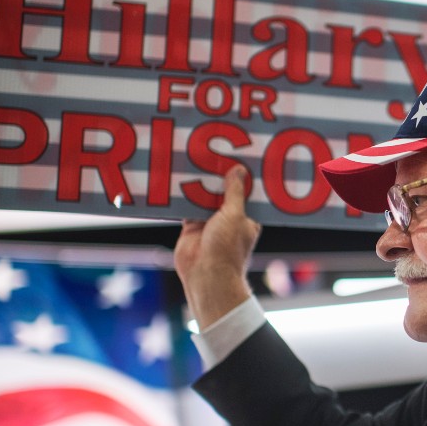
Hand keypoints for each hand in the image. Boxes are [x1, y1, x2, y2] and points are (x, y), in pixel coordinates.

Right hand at [174, 164, 262, 329]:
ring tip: (196, 157)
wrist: (205, 276)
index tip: (240, 154)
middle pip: (224, 191)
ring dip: (200, 182)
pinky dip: (183, 194)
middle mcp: (229, 219)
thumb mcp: (234, 215)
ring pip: (204, 197)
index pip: (247, 192)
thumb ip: (234, 192)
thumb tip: (239, 170)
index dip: (244, 175)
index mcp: (247, 218)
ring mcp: (210, 223)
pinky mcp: (191, 227)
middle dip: (219, 175)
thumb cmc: (227, 249)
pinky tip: (179, 176)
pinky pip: (186, 206)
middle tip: (214, 149)